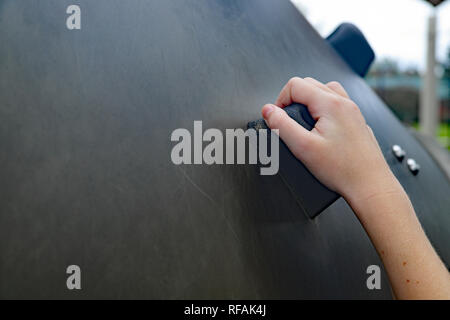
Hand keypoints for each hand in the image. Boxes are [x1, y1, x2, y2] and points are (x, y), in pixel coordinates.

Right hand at [261, 77, 397, 203]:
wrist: (369, 184)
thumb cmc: (343, 170)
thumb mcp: (303, 147)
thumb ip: (282, 126)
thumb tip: (268, 110)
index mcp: (330, 104)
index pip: (295, 85)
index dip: (280, 100)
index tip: (278, 118)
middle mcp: (344, 103)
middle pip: (309, 84)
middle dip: (292, 100)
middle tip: (287, 122)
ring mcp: (352, 111)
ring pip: (324, 90)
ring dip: (308, 101)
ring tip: (303, 122)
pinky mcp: (356, 121)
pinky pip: (336, 103)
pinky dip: (322, 108)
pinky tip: (319, 128)